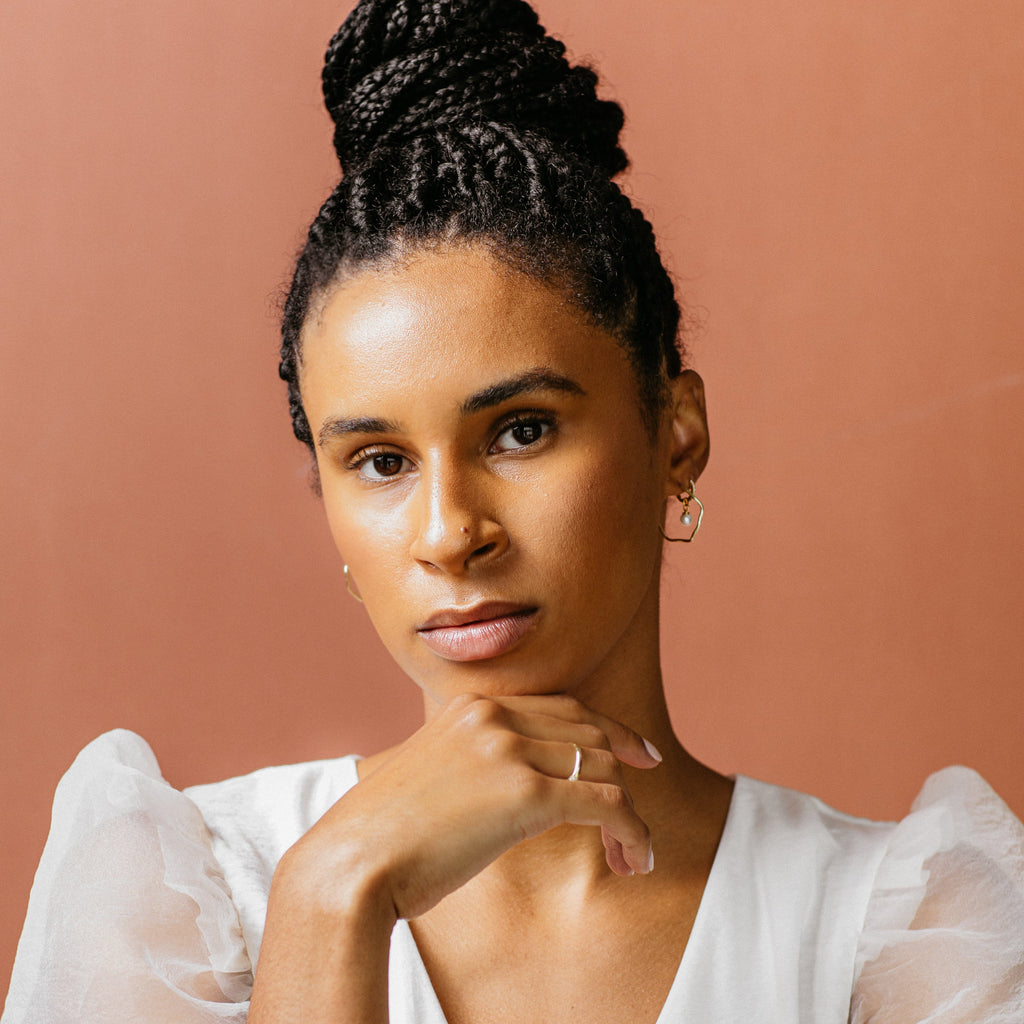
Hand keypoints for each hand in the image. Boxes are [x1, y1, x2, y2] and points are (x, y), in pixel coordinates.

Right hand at [279, 692, 659, 921]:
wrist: (352, 860)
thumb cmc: (386, 832)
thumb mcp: (433, 774)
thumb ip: (475, 762)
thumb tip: (515, 786)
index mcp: (472, 706)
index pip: (561, 706)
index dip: (608, 728)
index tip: (636, 752)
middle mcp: (493, 715)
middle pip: (588, 732)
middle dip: (625, 763)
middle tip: (643, 799)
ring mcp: (508, 749)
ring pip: (601, 768)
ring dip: (628, 813)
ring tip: (633, 853)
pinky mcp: (524, 792)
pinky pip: (603, 804)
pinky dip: (631, 830)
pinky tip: (635, 859)